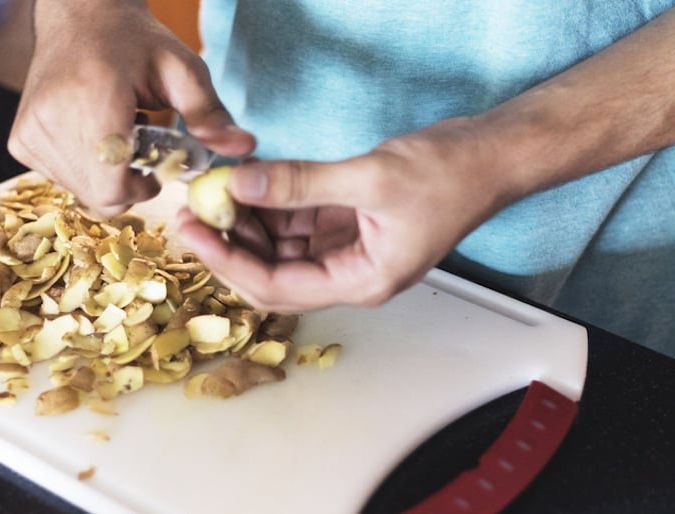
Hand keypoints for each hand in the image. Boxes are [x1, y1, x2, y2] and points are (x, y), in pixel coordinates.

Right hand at [7, 0, 254, 216]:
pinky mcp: (21, 140)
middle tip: (142, 145)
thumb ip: (210, 114)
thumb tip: (245, 147)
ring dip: (109, 175)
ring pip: (81, 192)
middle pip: (100, 196)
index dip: (143, 187)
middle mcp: (51, 121)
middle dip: (130, 183)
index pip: (113, 187)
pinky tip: (96, 134)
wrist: (79, 14)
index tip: (157, 161)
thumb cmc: (136, 42)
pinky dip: (87, 168)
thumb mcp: (182, 70)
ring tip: (119, 133)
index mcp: (92, 101)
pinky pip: (63, 179)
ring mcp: (30, 133)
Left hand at [176, 118, 516, 311]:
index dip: (228, 263)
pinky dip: (271, 206)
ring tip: (216, 191)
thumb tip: (240, 185)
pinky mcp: (347, 223)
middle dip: (230, 246)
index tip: (193, 232)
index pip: (276, 287)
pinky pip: (296, 222)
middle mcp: (349, 274)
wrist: (490, 157)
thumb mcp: (370, 179)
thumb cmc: (449, 177)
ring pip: (280, 248)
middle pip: (272, 274)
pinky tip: (250, 183)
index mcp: (360, 281)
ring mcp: (347, 249)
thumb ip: (301, 183)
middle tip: (193, 212)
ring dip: (247, 223)